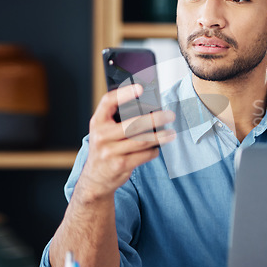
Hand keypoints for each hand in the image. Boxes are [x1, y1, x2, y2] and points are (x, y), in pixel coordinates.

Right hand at [79, 84, 175, 198]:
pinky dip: (153, 151)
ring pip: (141, 140)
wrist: (95, 178)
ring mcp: (110, 151)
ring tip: (171, 133)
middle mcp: (101, 136)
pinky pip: (144, 155)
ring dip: (160, 136)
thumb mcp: (105, 132)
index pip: (108, 102)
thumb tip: (150, 109)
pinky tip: (157, 148)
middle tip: (170, 115)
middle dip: (155, 118)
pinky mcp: (120, 165)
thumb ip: (119, 120)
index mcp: (97, 122)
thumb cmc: (105, 148)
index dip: (124, 93)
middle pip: (132, 123)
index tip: (140, 87)